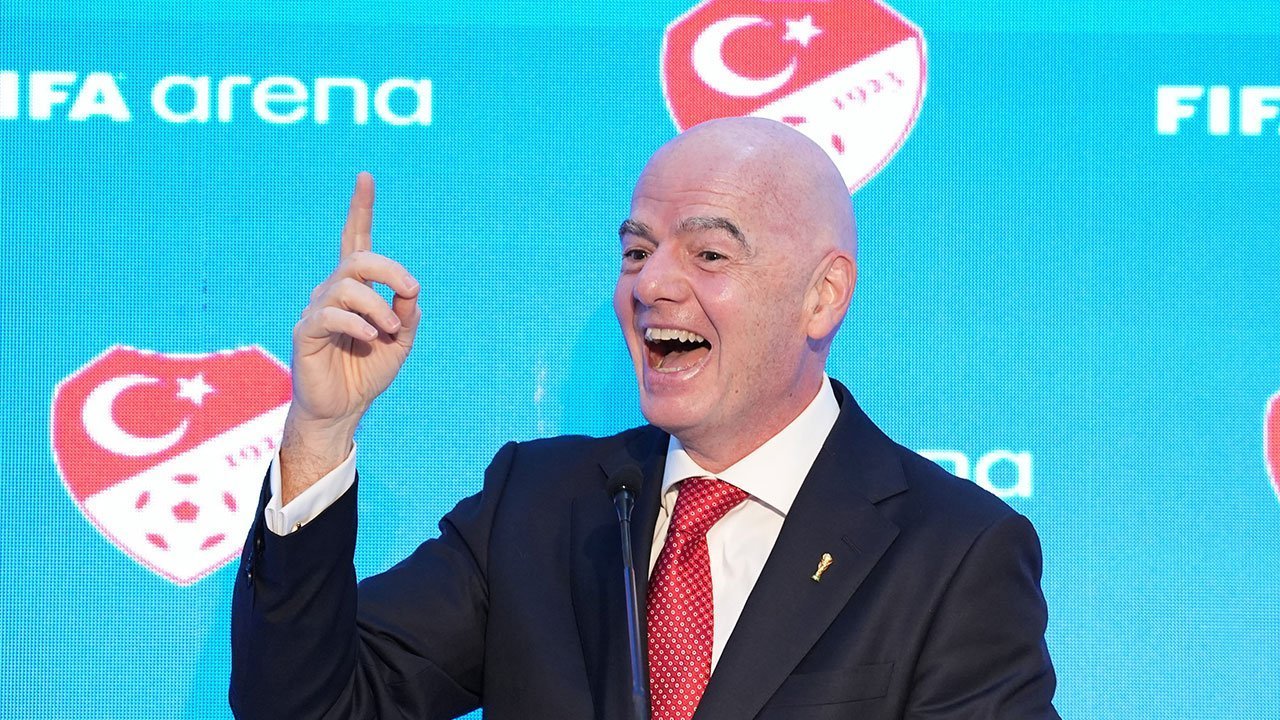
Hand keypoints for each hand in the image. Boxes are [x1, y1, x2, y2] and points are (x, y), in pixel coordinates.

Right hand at [279, 173, 420, 500]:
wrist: (343, 409)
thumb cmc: (368, 372)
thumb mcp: (401, 341)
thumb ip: (407, 313)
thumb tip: (409, 292)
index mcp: (356, 289)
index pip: (356, 240)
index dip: (361, 209)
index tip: (366, 177)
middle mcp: (332, 292)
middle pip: (358, 259)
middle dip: (390, 270)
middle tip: (411, 292)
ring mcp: (317, 310)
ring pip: (348, 286)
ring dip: (378, 306)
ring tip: (389, 332)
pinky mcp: (306, 332)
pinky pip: (331, 314)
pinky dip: (358, 322)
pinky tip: (371, 338)